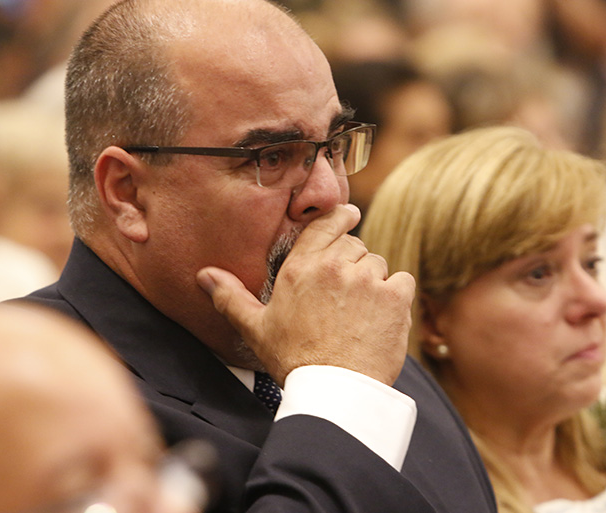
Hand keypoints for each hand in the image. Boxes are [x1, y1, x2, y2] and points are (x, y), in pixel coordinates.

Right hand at [196, 204, 415, 385]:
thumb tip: (204, 275)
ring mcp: (367, 279)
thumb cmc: (294, 360)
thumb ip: (230, 297)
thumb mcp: (255, 328)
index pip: (325, 224)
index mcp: (301, 267)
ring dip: (373, 281)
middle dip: (352, 264)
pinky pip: (402, 281)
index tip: (349, 215)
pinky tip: (381, 318)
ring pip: (378, 264)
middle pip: (354, 246)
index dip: (340, 217)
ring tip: (360, 314)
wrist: (334, 390)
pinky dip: (396, 296)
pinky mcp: (394, 297)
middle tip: (345, 296)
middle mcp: (334, 266)